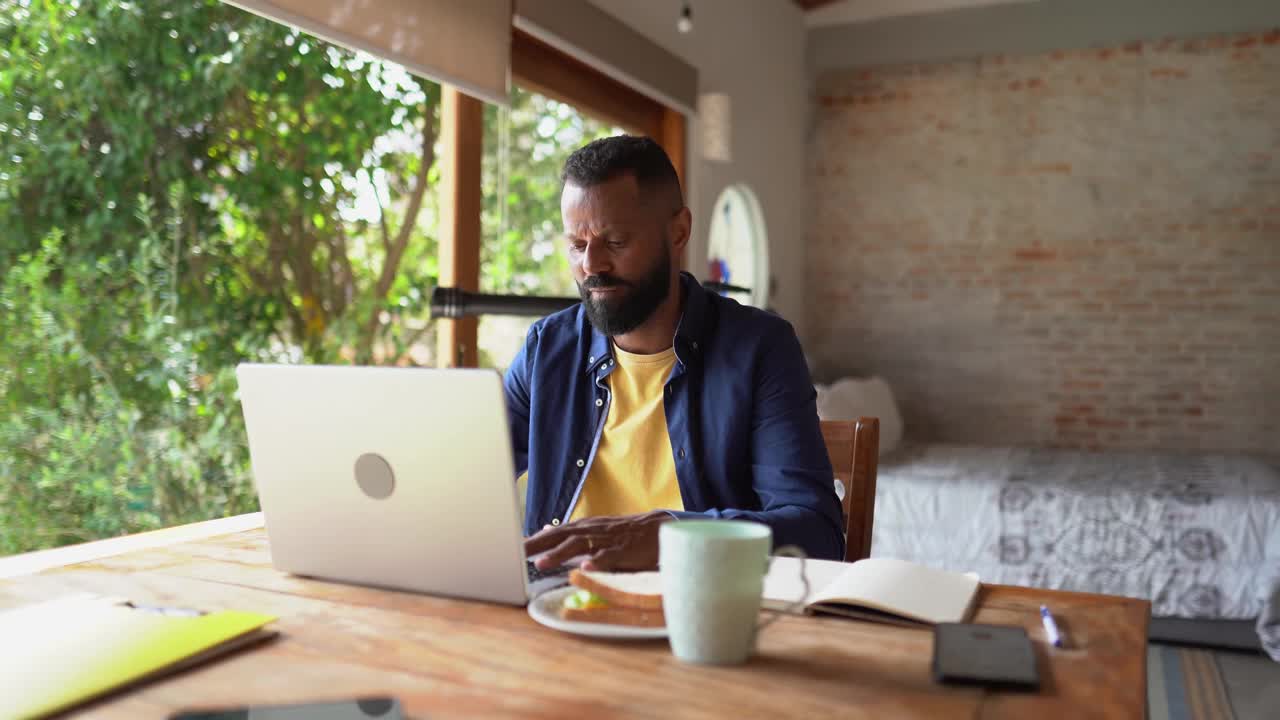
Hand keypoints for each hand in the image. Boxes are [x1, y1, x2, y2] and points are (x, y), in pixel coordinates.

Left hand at [524, 511, 671, 571]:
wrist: (658, 528)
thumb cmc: (624, 533)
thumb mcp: (594, 529)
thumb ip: (570, 532)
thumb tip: (545, 529)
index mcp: (583, 528)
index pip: (551, 534)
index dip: (530, 541)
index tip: (508, 549)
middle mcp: (591, 531)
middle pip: (559, 536)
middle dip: (537, 545)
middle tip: (515, 555)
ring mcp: (607, 540)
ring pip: (580, 546)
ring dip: (560, 554)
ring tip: (543, 563)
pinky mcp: (624, 550)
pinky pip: (609, 556)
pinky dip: (597, 562)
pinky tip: (585, 568)